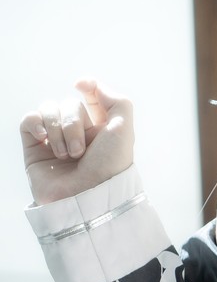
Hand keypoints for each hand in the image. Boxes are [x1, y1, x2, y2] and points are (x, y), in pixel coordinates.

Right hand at [21, 79, 134, 204]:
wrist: (85, 198)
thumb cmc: (109, 166)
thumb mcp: (123, 129)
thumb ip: (115, 99)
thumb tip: (85, 83)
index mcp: (101, 129)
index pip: (90, 97)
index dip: (88, 88)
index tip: (83, 86)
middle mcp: (78, 133)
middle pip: (69, 104)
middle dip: (73, 123)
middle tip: (80, 152)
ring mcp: (54, 140)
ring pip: (48, 109)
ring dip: (58, 129)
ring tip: (66, 155)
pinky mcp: (34, 149)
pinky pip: (29, 120)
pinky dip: (35, 122)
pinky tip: (43, 137)